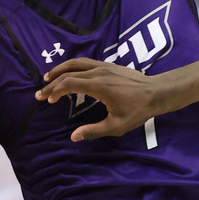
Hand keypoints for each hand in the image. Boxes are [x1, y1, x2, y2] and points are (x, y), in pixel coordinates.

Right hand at [36, 58, 161, 141]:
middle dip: (52, 82)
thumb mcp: (117, 125)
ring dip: (61, 69)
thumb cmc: (139, 110)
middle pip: (69, 73)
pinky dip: (73, 66)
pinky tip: (70, 73)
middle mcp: (99, 72)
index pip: (69, 83)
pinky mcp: (110, 65)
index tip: (47, 101)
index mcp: (98, 85)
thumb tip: (73, 136)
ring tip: (48, 77)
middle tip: (40, 93)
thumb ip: (94, 130)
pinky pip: (86, 62)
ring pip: (77, 63)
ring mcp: (105, 66)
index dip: (55, 91)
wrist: (158, 92)